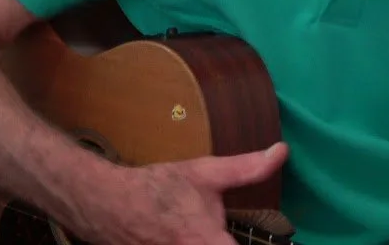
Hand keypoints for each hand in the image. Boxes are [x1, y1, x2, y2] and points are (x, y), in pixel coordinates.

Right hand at [73, 142, 288, 244]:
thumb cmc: (160, 188)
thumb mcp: (206, 173)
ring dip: (208, 243)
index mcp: (206, 242)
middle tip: (225, 234)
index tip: (275, 244)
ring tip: (200, 233)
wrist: (106, 202)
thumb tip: (282, 152)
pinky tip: (184, 236)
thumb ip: (247, 169)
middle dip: (222, 242)